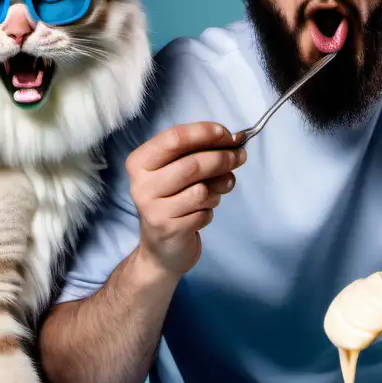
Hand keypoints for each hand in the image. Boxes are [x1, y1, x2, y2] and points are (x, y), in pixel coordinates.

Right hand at [126, 121, 245, 280]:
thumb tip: (235, 138)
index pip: (174, 137)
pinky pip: (203, 212)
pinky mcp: (168, 229)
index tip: (228, 135)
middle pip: (193, 164)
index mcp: (140, 162)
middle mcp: (141, 184)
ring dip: (219, 187)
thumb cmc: (174, 201)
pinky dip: (210, 210)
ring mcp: (153, 208)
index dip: (205, 133)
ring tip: (219, 189)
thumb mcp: (179, 171)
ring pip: (201, 190)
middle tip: (240, 156)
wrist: (161, 249)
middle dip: (223, 158)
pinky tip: (201, 213)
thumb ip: (199, 152)